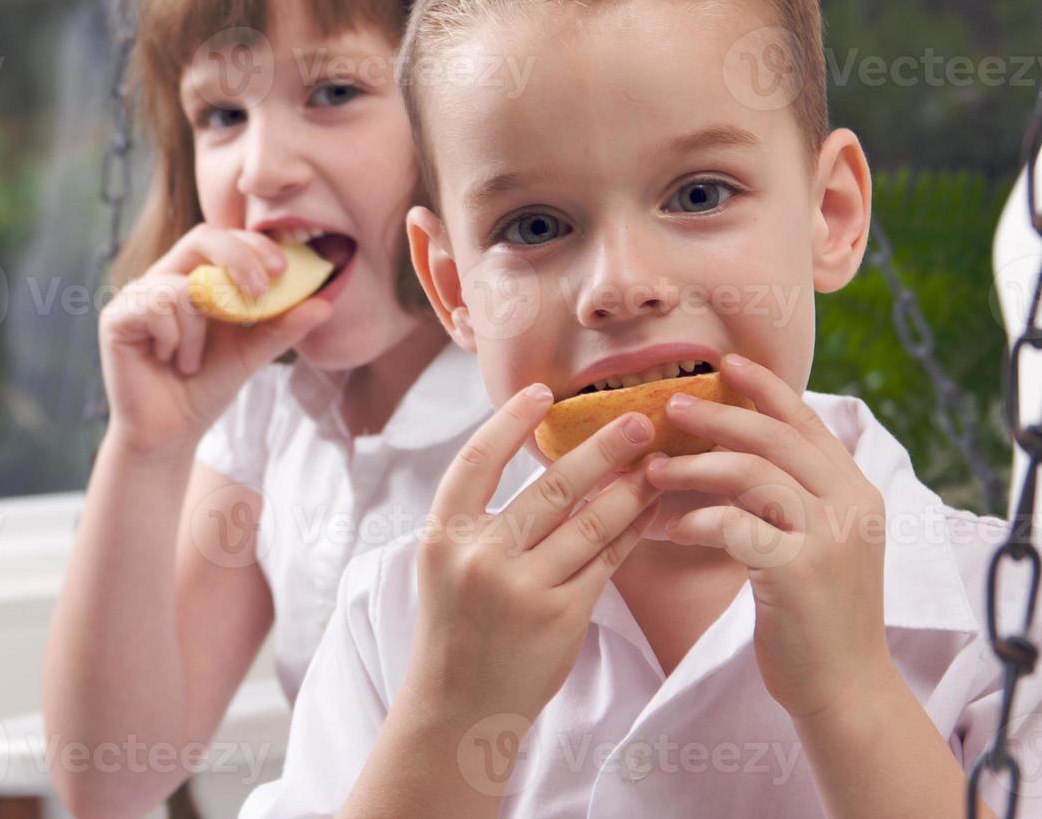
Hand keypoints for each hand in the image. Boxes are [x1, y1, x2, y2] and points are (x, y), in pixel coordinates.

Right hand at [98, 223, 332, 457]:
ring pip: (183, 285)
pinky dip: (174, 338)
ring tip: (192, 362)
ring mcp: (138, 294)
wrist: (170, 432)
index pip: (225, 238)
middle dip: (238, 259)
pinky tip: (169, 360)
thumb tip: (325, 303)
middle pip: (202, 237)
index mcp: (197, 277)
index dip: (255, 245)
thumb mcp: (252, 354)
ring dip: (200, 330)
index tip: (285, 269)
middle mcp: (166, 277)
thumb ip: (282, 327)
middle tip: (261, 291)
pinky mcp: (117, 316)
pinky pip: (156, 306)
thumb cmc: (207, 386)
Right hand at [402, 383, 665, 725]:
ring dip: (630, 486)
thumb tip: (537, 458)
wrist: (458, 707)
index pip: (478, 460)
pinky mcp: (562, 617)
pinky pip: (607, 561)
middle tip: (638, 418)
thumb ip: (480, 517)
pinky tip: (651, 508)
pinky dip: (632, 529)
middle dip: (602, 447)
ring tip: (656, 460)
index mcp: (444, 535)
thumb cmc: (455, 627)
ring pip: (590, 521)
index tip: (542, 392)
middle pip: (551, 486)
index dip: (511, 421)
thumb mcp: (446, 564)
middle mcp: (481, 558)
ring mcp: (524, 589)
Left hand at [646, 353, 894, 719]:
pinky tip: (666, 528)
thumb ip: (790, 496)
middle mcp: (851, 506)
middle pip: (776, 438)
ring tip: (652, 471)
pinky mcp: (800, 571)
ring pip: (753, 474)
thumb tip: (730, 450)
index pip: (808, 422)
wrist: (844, 690)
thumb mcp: (816, 543)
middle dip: (718, 415)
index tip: (726, 362)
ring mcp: (830, 538)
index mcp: (857, 491)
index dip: (766, 388)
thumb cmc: (814, 615)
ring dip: (694, 467)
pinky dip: (695, 521)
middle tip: (669, 406)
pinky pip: (735, 526)